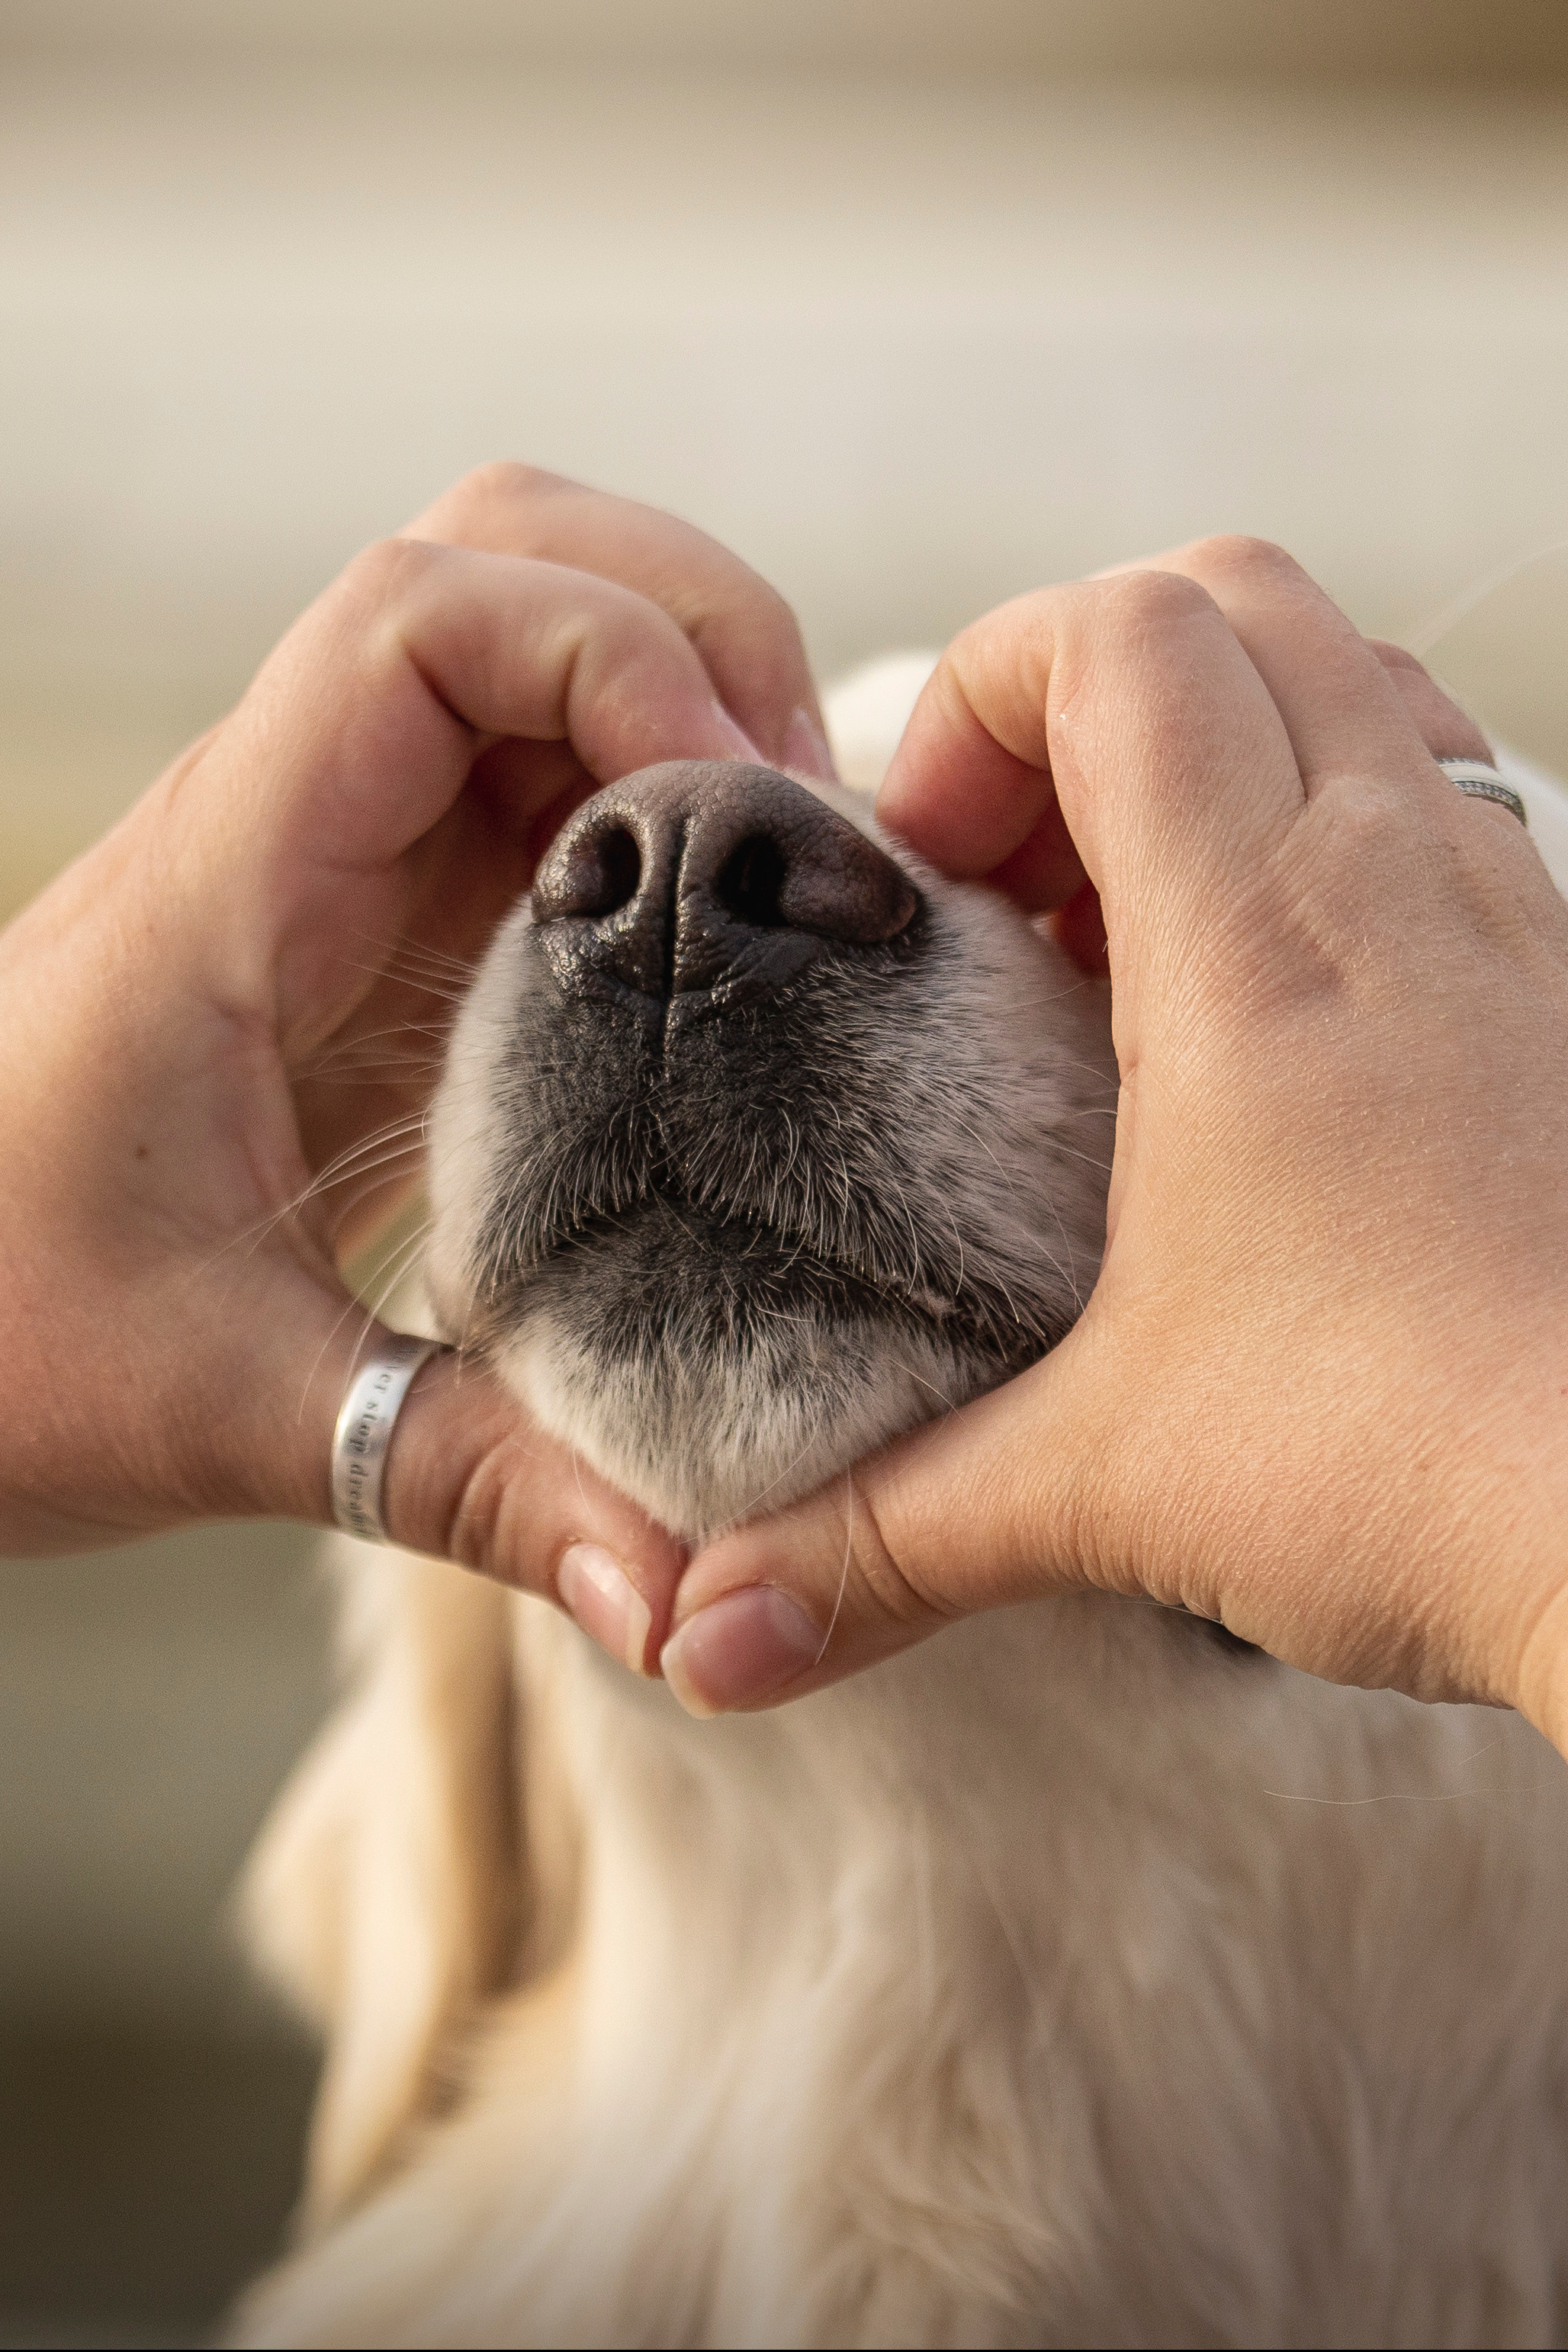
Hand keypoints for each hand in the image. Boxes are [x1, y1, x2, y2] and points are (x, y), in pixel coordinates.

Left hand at [0, 464, 830, 1673]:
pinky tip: (711, 965)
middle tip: (805, 828)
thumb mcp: (230, 1413)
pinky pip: (529, 797)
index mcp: (227, 881)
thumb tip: (686, 1590)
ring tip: (788, 885)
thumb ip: (469, 1478)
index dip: (619, 655)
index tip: (738, 818)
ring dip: (682, 718)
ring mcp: (330, 861)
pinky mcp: (364, 926)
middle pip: (509, 556)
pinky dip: (644, 825)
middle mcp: (284, 825)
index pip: (431, 611)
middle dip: (692, 635)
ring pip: (532, 659)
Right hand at [660, 539, 1567, 1746]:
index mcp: (1261, 936)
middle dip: (1084, 687)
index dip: (983, 692)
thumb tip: (715, 1637)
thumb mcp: (1106, 1485)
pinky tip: (1277, 1008)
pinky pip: (1445, 796)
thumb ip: (883, 1537)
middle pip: (1238, 601)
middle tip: (1010, 874)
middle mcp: (1404, 875)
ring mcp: (1515, 914)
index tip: (928, 870)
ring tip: (1128, 927)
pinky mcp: (1567, 984)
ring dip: (1219, 742)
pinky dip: (1332, 825)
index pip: (1117, 636)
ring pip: (1360, 678)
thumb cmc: (1420, 1467)